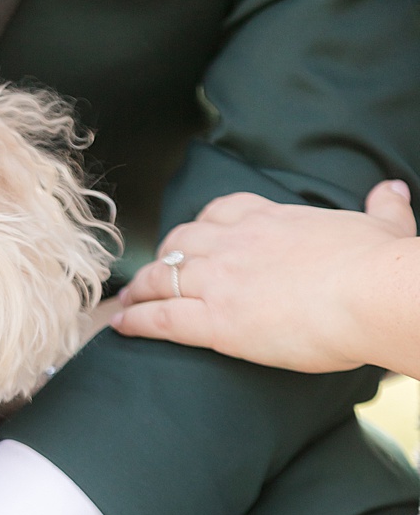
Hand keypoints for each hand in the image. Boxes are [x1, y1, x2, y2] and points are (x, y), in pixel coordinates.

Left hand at [110, 180, 419, 375]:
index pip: (220, 211)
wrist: (374, 294)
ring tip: (125, 303)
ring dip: (138, 290)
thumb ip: (383, 207)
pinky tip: (122, 325)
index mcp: (273, 219)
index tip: (193, 240)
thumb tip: (391, 189)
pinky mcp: (215, 320)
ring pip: (160, 278)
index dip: (199, 227)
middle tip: (151, 275)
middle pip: (180, 243)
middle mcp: (237, 244)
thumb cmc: (383, 265)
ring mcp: (221, 281)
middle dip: (162, 258)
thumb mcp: (386, 224)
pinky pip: (160, 318)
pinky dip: (135, 320)